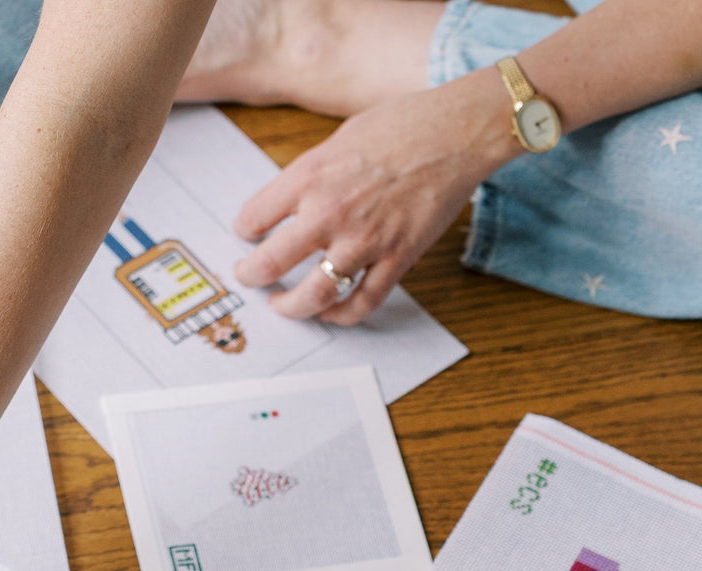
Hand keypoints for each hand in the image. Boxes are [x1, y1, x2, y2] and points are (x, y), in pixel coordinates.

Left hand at [233, 73, 518, 324]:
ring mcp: (364, 240)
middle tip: (247, 277)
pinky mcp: (397, 258)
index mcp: (310, 176)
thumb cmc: (404, 125)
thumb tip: (294, 203)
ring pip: (314, 295)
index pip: (254, 216)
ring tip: (282, 306)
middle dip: (251, 276)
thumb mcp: (339, 140)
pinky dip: (341, 314)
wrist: (457, 133)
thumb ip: (313, 175)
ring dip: (291, 308)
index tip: (246, 233)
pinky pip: (362, 302)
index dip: (244, 229)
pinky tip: (331, 311)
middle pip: (271, 262)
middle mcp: (330, 212)